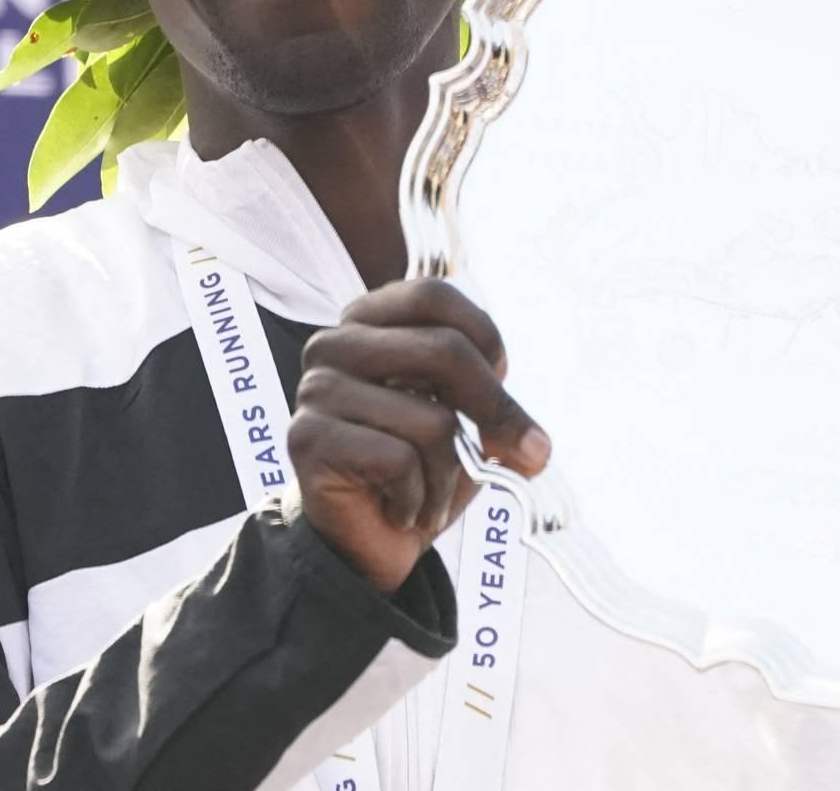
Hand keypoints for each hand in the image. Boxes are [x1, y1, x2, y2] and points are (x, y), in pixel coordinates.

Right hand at [289, 279, 549, 594]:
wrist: (364, 543)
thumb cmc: (416, 471)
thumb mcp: (465, 425)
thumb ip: (492, 408)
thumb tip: (531, 444)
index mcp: (368, 322)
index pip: (434, 297)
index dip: (483, 335)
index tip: (504, 374)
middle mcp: (334, 344)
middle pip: (443, 351)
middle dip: (498, 410)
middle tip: (532, 456)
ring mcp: (316, 390)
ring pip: (431, 420)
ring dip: (449, 476)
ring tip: (430, 496)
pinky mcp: (307, 439)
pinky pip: (399, 462)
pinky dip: (419, 498)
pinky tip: (400, 509)